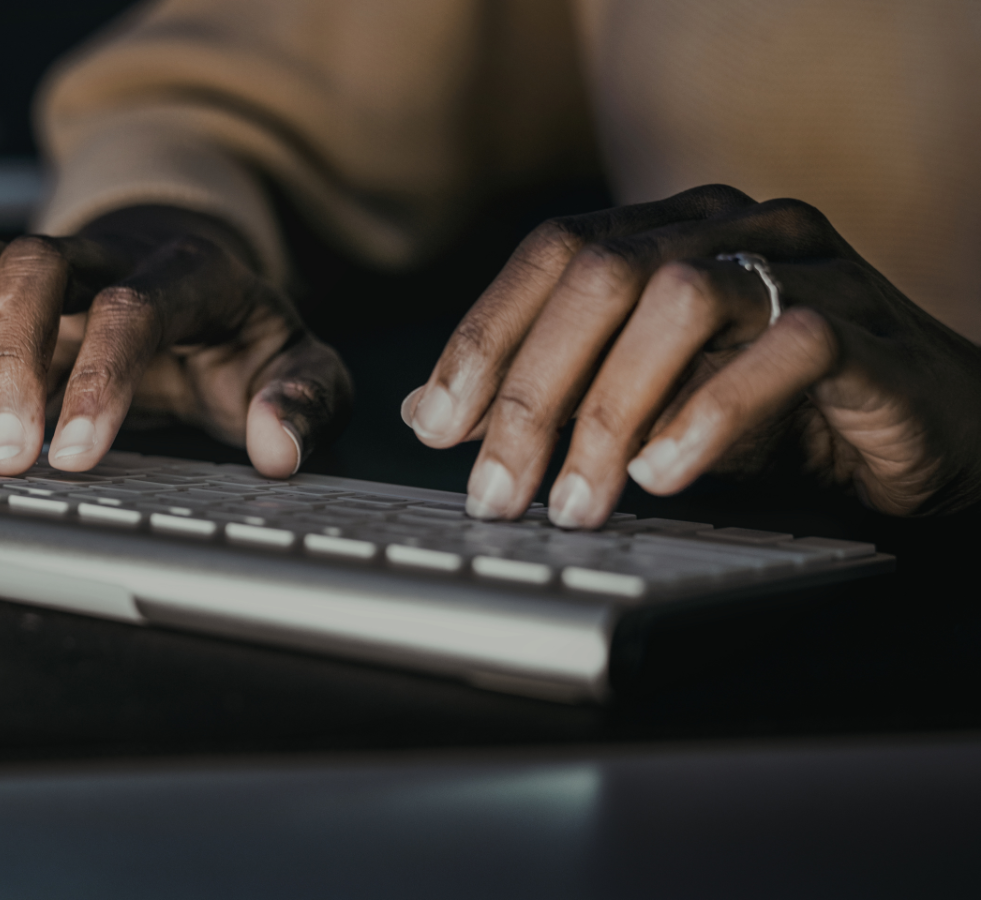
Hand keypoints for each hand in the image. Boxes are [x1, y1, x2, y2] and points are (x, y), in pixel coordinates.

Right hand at [0, 206, 350, 476]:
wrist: (191, 281)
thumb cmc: (238, 336)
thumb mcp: (296, 364)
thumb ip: (305, 398)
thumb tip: (278, 446)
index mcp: (185, 269)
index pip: (133, 304)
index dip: (100, 377)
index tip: (76, 456)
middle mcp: (100, 254)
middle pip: (31, 266)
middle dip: (5, 360)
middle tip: (1, 458)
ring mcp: (37, 269)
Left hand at [402, 184, 980, 525]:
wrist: (934, 427)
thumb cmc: (781, 412)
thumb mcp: (646, 401)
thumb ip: (552, 393)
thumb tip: (428, 412)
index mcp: (671, 230)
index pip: (552, 253)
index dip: (484, 335)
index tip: (436, 425)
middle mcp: (731, 229)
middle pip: (601, 275)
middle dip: (531, 390)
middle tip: (497, 491)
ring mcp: (803, 266)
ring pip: (680, 303)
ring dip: (610, 412)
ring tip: (577, 501)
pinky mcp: (863, 327)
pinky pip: (782, 349)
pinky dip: (710, 416)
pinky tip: (665, 476)